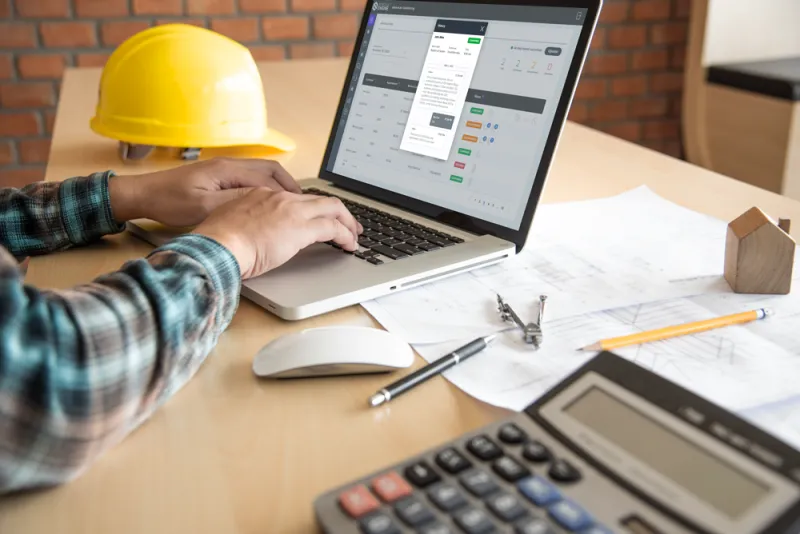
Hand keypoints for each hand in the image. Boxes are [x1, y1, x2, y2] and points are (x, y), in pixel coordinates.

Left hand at [109, 157, 300, 226]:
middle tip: (306, 204)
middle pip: (272, 171)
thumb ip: (234, 203)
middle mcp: (230, 165)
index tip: (303, 207)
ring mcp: (225, 169)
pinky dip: (267, 188)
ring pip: (264, 173)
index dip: (288, 195)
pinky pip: (253, 178)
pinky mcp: (220, 177)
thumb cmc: (168, 201)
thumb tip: (262, 203)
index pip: (268, 180)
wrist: (144, 194)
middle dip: (291, 187)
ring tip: (293, 203)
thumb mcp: (203, 207)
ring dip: (280, 187)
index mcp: (228, 170)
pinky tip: (270, 201)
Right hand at [192, 188, 361, 278]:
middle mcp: (279, 198)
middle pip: (318, 199)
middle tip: (348, 224)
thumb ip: (245, 226)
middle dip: (337, 212)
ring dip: (346, 223)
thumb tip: (250, 238)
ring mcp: (291, 211)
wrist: (217, 246)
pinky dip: (345, 236)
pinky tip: (349, 246)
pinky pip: (333, 228)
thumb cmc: (216, 242)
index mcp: (261, 195)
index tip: (317, 218)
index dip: (311, 209)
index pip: (295, 199)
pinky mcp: (301, 228)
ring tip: (353, 236)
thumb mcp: (231, 225)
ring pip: (332, 209)